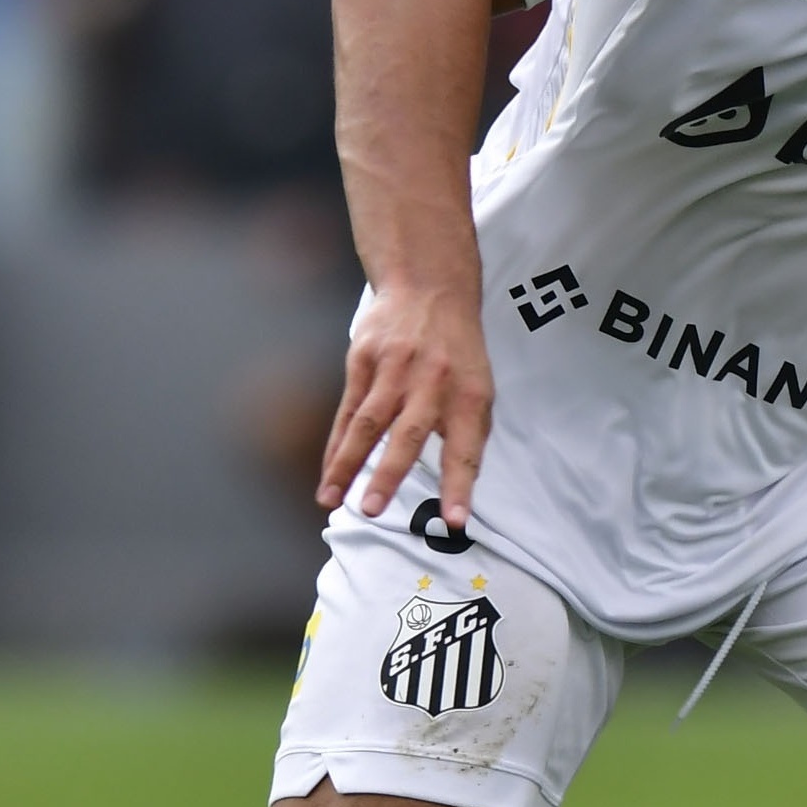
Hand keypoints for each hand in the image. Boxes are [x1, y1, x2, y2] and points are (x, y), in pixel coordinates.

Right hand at [317, 281, 495, 530]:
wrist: (429, 285)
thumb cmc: (456, 351)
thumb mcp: (478, 385)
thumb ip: (467, 433)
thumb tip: (457, 490)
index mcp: (470, 395)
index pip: (466, 449)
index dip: (460, 486)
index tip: (454, 521)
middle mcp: (433, 383)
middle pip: (408, 436)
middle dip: (389, 475)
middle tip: (373, 511)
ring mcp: (395, 369)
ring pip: (368, 425)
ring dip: (348, 465)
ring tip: (332, 500)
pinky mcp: (364, 359)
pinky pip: (348, 410)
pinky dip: (336, 445)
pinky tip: (328, 472)